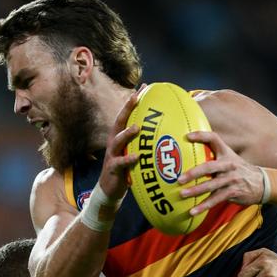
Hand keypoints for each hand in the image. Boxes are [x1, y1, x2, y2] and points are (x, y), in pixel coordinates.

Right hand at [98, 85, 145, 199]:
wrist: (111, 190)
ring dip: (127, 133)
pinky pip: (120, 163)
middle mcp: (114, 143)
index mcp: (120, 137)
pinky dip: (128, 159)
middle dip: (126, 109)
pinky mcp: (113, 169)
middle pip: (118, 122)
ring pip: (117, 140)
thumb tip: (166, 130)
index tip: (143, 87)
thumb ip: (144, 141)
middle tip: (136, 97)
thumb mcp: (135, 152)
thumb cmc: (127, 169)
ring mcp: (112, 155)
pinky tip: (137, 157)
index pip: (126, 115)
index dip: (133, 101)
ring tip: (137, 127)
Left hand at [178, 131, 263, 214]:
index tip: (187, 136)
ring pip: (211, 185)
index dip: (201, 136)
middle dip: (194, 173)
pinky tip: (193, 211)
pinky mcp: (233, 192)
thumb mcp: (230, 157)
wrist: (262, 183)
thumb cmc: (239, 169)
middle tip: (179, 178)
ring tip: (182, 194)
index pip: (214, 139)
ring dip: (196, 191)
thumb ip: (214, 153)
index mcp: (226, 153)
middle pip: (209, 167)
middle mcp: (228, 165)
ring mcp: (231, 179)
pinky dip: (204, 206)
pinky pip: (216, 200)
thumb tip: (192, 149)